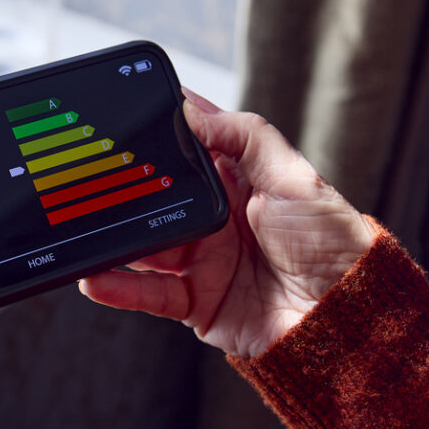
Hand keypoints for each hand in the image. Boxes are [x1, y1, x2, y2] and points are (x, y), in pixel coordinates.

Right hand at [79, 89, 376, 356]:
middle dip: (122, 186)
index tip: (120, 114)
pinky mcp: (192, 301)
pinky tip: (94, 277)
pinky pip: (147, 293)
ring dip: (111, 237)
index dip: (155, 131)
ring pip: (141, 244)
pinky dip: (118, 287)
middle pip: (153, 196)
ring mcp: (198, 260)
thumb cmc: (331, 242)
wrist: (348, 319)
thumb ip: (243, 136)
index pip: (184, 147)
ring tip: (81, 227)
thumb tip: (189, 109)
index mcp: (235, 180)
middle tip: (88, 174)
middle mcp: (210, 218)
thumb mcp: (294, 176)